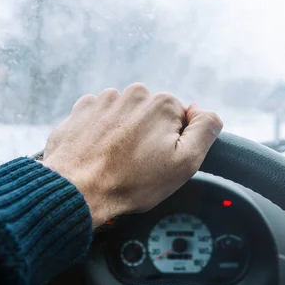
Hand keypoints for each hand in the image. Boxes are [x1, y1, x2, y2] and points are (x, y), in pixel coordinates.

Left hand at [40, 83, 222, 227]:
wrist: (76, 190)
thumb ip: (205, 130)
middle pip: (153, 117)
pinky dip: (102, 134)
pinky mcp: (81, 110)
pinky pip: (101, 119)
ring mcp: (105, 100)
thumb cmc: (131, 182)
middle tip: (139, 165)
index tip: (160, 161)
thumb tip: (207, 112)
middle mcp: (134, 94)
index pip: (181, 121)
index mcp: (163, 103)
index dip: (174, 144)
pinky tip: (100, 154)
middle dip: (149, 137)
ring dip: (125, 134)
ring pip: (127, 117)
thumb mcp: (185, 163)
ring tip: (116, 161)